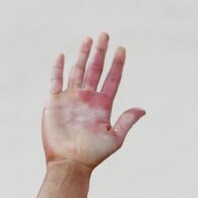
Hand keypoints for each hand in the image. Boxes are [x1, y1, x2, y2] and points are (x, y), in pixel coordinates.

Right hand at [42, 32, 146, 169]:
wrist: (69, 163)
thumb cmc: (93, 155)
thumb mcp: (115, 138)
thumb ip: (126, 121)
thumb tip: (143, 109)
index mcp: (103, 105)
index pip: (112, 79)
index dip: (117, 64)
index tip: (122, 48)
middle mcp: (87, 99)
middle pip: (95, 69)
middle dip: (100, 52)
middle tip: (105, 34)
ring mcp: (71, 98)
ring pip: (78, 71)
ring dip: (83, 55)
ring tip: (89, 38)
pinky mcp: (54, 102)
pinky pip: (56, 80)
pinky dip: (59, 68)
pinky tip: (63, 55)